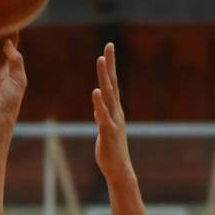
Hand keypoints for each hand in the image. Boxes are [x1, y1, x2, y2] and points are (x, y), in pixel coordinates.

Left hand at [92, 43, 133, 183]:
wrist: (119, 169)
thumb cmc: (111, 150)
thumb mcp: (105, 128)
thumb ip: (102, 115)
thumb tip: (98, 105)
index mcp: (114, 109)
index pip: (112, 83)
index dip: (110, 66)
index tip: (109, 48)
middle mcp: (116, 111)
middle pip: (112, 83)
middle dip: (110, 64)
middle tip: (109, 45)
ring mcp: (113, 120)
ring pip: (108, 94)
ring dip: (104, 76)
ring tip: (100, 60)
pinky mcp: (108, 131)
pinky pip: (103, 115)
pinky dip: (99, 103)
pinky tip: (96, 92)